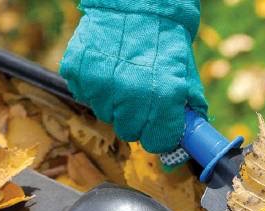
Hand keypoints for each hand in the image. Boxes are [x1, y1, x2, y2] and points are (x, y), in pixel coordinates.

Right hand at [59, 0, 206, 153]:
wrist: (138, 2)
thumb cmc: (165, 40)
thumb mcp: (186, 75)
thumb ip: (186, 112)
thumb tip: (186, 143)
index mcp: (164, 97)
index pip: (156, 142)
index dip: (158, 135)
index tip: (158, 127)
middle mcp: (131, 94)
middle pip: (128, 132)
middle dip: (135, 119)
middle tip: (140, 96)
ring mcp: (100, 83)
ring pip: (105, 114)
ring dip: (114, 102)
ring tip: (123, 75)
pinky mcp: (78, 71)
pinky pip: (84, 94)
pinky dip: (94, 86)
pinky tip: (106, 67)